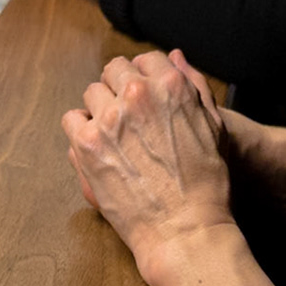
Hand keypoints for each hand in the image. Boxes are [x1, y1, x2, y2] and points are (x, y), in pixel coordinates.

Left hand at [63, 50, 235, 285]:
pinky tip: (97, 147)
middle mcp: (138, 94)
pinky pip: (72, 119)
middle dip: (119, 88)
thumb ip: (193, 84)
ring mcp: (109, 118)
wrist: (185, 229)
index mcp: (171, 85)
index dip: (143, 77)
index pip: (145, 59)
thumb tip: (175, 56)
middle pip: (114, 70)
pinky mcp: (87, 144)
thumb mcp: (213, 126)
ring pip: (92, 92)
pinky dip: (81, 130)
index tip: (142, 95)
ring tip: (114, 136)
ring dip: (100, 109)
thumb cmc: (206, 184)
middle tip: (127, 117)